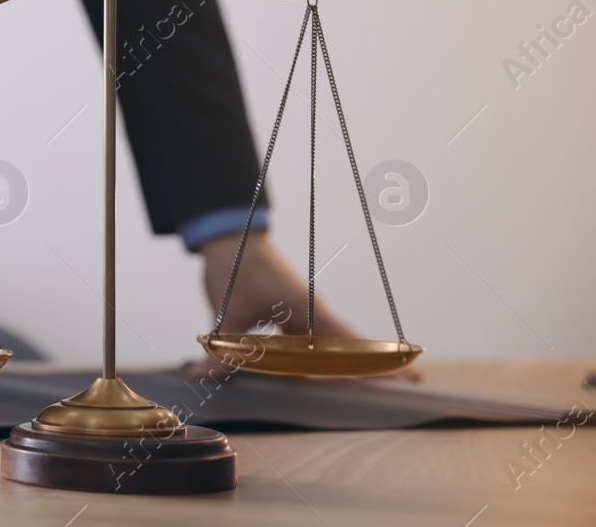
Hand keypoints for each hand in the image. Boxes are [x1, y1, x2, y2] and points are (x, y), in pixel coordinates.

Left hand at [196, 230, 421, 381]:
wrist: (228, 237)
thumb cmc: (234, 267)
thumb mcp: (228, 312)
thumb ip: (222, 350)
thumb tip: (204, 375)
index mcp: (306, 310)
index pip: (350, 344)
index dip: (379, 362)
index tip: (413, 373)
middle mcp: (312, 312)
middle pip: (352, 347)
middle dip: (380, 366)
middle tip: (415, 384)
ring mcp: (304, 312)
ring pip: (334, 345)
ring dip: (354, 363)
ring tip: (385, 382)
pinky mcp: (292, 313)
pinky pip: (314, 341)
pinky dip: (324, 357)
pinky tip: (330, 372)